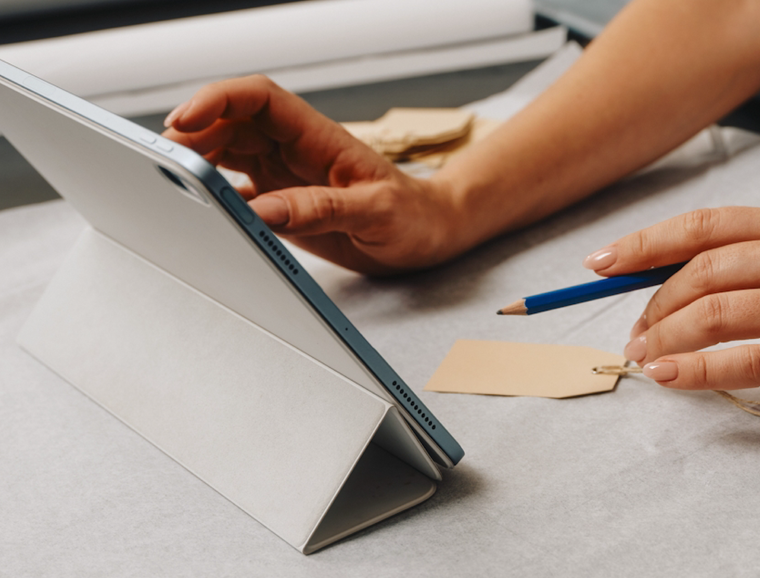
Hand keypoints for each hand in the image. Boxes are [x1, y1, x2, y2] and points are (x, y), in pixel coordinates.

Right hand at [162, 75, 467, 274]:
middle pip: (229, 125)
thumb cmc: (414, 216)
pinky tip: (199, 212)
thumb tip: (262, 212)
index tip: (184, 120)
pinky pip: (238, 194)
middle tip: (166, 165)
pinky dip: (214, 200)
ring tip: (175, 188)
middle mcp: (295, 150)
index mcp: (318, 138)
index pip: (259, 98)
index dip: (217, 100)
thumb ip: (322, 208)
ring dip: (199, 166)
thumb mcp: (375, 212)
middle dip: (193, 137)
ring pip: (226, 155)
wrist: (430, 236)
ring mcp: (285, 176)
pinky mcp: (282, 205)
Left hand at [583, 207, 759, 412]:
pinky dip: (696, 370)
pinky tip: (669, 378)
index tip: (599, 265)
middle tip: (632, 336)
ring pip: (714, 314)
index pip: (702, 225)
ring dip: (664, 338)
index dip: (642, 244)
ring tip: (642, 359)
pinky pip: (744, 360)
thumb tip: (670, 281)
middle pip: (700, 271)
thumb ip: (755, 258)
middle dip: (650, 305)